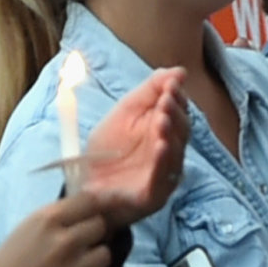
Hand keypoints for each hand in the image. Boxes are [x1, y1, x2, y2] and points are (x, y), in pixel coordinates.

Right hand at [0, 196, 112, 266]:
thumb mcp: (20, 235)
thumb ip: (50, 225)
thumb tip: (77, 219)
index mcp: (45, 220)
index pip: (90, 200)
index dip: (96, 206)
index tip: (97, 211)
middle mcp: (64, 240)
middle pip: (100, 225)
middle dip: (93, 233)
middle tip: (81, 244)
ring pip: (105, 253)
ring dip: (94, 259)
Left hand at [79, 69, 188, 225]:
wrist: (84, 184)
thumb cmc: (107, 148)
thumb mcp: (125, 111)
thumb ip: (149, 90)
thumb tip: (180, 72)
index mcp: (165, 130)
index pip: (180, 111)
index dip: (177, 97)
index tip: (170, 84)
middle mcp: (170, 152)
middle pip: (182, 130)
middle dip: (174, 113)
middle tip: (165, 100)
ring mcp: (164, 174)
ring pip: (175, 153)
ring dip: (170, 134)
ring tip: (161, 119)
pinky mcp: (154, 194)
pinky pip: (162, 177)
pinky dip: (163, 161)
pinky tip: (161, 146)